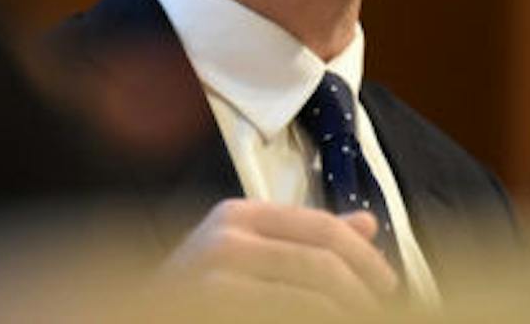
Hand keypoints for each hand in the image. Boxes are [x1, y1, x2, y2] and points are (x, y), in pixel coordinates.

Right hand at [161, 198, 398, 315]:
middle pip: (321, 263)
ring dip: (344, 317)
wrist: (140, 314)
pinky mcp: (210, 309)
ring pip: (308, 300)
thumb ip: (302, 239)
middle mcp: (225, 240)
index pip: (321, 227)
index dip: (365, 258)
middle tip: (380, 315)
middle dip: (362, 294)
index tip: (389, 285)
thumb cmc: (200, 294)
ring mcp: (214, 280)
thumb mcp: (247, 253)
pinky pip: (282, 319)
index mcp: (238, 215)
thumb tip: (367, 223)